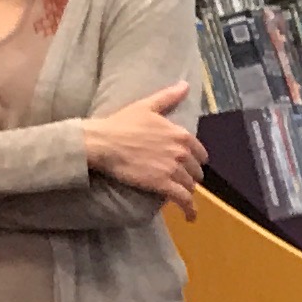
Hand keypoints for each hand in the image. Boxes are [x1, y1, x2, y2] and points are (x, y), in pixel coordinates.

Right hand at [80, 85, 203, 213]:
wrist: (101, 143)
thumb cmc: (120, 123)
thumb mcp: (146, 106)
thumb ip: (168, 97)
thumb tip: (184, 84)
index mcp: (181, 134)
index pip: (200, 153)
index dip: (194, 160)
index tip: (188, 165)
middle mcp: (182, 152)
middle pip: (195, 171)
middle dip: (190, 176)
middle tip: (179, 180)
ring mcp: (174, 169)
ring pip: (190, 185)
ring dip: (187, 191)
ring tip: (180, 195)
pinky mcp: (164, 184)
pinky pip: (184, 200)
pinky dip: (190, 210)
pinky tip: (191, 217)